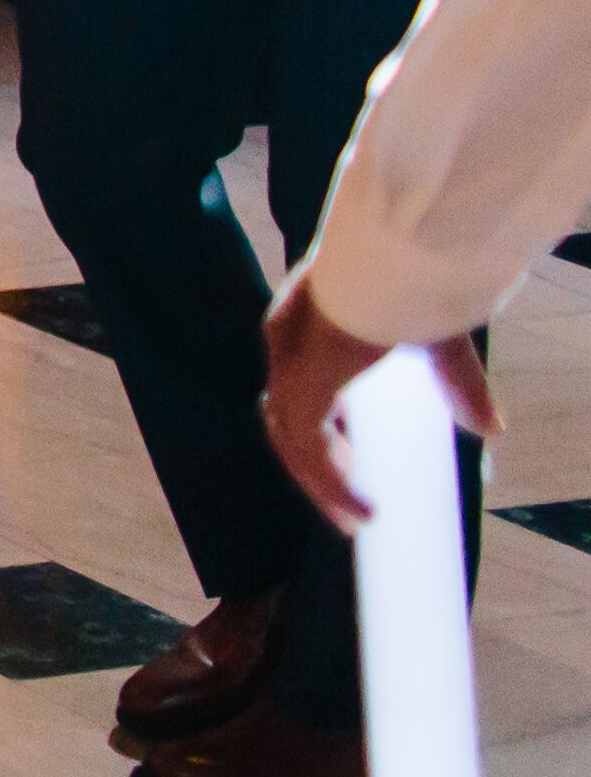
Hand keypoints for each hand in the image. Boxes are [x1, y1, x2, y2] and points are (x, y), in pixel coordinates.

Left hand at [262, 280, 492, 537]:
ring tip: (354, 519)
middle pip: (286, 416)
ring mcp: (288, 362)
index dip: (319, 423)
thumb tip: (490, 430)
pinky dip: (330, 486)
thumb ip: (457, 385)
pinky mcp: (302, 382)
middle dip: (315, 462)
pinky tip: (362, 511)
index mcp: (308, 324)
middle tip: (349, 500)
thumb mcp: (438, 341)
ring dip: (320, 484)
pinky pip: (308, 450)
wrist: (399, 257)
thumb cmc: (416, 280)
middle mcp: (287, 341)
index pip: (298, 384)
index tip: (350, 455)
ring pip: (290, 439)